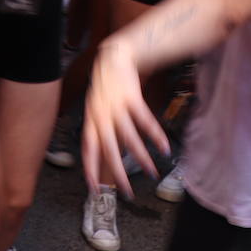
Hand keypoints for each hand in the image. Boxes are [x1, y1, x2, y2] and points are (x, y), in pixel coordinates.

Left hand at [82, 40, 169, 198]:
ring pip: (127, 137)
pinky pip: (144, 120)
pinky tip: (164, 147)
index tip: (94, 189)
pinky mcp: (130, 98)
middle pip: (106, 148)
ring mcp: (114, 107)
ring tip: (152, 172)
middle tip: (126, 191)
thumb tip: (105, 155)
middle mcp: (99, 116)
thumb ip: (101, 130)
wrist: (114, 58)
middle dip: (115, 171)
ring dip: (140, 156)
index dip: (89, 169)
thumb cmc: (107, 90)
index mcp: (90, 121)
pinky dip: (155, 134)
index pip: (87, 150)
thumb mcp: (97, 111)